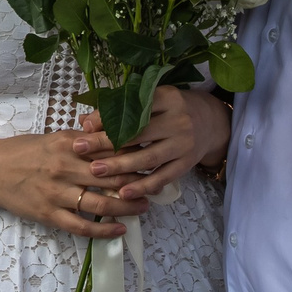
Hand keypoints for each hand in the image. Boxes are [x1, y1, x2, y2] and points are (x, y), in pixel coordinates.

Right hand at [0, 131, 150, 238]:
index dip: (135, 154)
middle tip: (158, 184)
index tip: (153, 156)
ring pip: (101, 203)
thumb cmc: (22, 152)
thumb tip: (113, 138)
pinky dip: (104, 231)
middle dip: (138, 181)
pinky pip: (81, 226)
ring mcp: (56, 193)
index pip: (110, 148)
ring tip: (143, 207)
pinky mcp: (48, 214)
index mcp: (68, 144)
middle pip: (111, 176)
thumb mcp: (53, 138)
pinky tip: (120, 230)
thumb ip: (82, 140)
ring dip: (127, 207)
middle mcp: (64, 167)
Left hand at [71, 86, 231, 194]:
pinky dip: (143, 186)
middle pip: (138, 134)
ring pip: (148, 158)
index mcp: (168, 98)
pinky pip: (162, 177)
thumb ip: (121, 108)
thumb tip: (85, 121)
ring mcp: (184, 143)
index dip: (108, 118)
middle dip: (106, 143)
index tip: (84, 127)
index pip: (134, 109)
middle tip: (80, 150)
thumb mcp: (152, 100)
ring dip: (120, 167)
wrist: (211, 123)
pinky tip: (124, 193)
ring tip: (96, 172)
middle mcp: (178, 120)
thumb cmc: (171, 110)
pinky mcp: (187, 163)